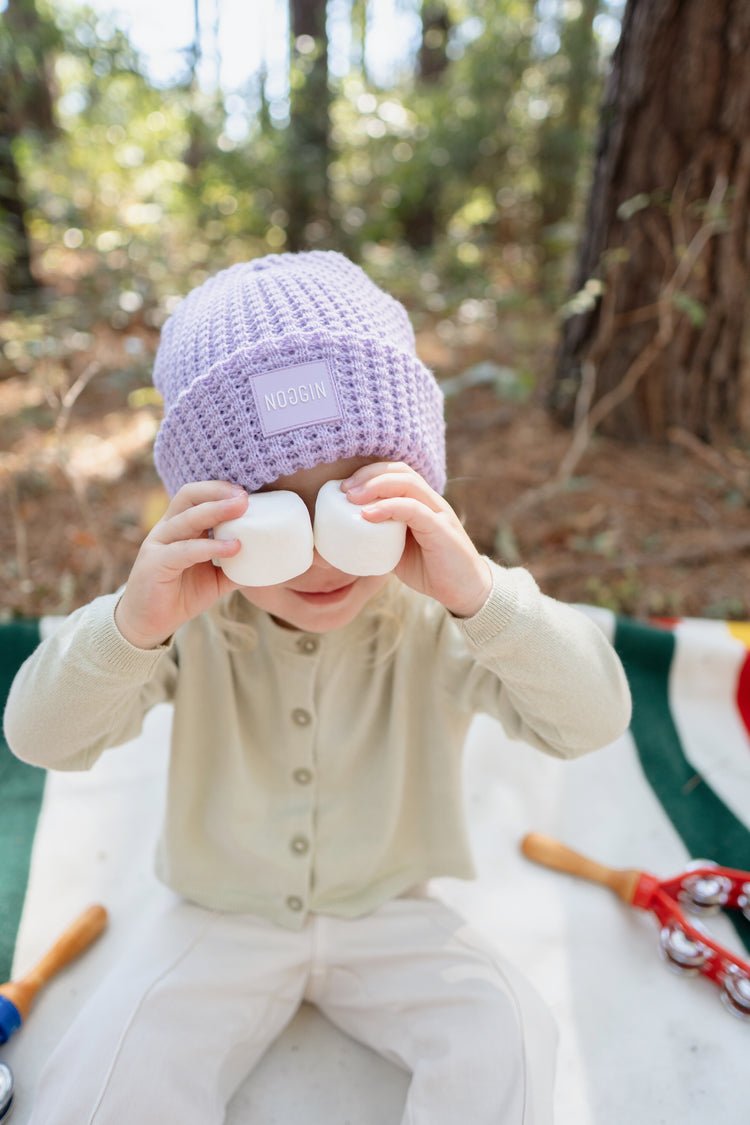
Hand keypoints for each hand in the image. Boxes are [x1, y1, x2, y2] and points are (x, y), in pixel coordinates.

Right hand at [114, 482, 247, 648]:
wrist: (148, 623)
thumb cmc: (181, 595)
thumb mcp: (215, 578)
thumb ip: (236, 566)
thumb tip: (268, 561)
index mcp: (180, 527)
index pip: (197, 495)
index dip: (220, 489)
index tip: (247, 493)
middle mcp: (167, 529)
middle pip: (189, 496)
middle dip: (218, 492)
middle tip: (245, 497)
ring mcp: (159, 544)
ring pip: (186, 519)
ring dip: (216, 511)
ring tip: (242, 510)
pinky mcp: (155, 564)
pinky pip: (184, 550)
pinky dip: (210, 546)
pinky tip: (233, 547)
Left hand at [341, 463, 491, 617]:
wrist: (465, 591)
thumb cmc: (432, 570)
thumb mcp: (399, 550)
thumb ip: (382, 537)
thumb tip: (350, 534)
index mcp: (423, 502)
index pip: (397, 472)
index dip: (369, 473)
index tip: (344, 488)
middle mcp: (432, 501)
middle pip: (400, 471)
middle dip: (368, 474)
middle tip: (344, 490)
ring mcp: (438, 513)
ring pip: (407, 483)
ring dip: (376, 486)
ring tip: (352, 498)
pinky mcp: (441, 529)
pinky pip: (413, 509)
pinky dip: (388, 507)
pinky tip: (368, 515)